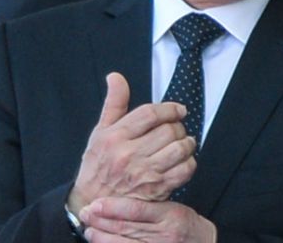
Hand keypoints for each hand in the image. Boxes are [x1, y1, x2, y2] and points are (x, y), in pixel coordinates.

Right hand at [68, 73, 197, 213]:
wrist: (93, 204)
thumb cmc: (97, 166)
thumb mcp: (100, 132)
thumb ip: (113, 103)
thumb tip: (116, 77)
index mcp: (114, 137)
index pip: (150, 114)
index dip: (169, 108)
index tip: (178, 110)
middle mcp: (128, 155)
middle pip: (168, 130)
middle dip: (178, 126)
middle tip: (177, 129)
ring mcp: (144, 174)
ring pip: (179, 148)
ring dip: (187, 143)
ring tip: (183, 142)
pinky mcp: (157, 190)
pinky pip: (184, 170)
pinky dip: (189, 162)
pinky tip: (182, 160)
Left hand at [80, 197, 216, 242]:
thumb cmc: (187, 226)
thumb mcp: (174, 209)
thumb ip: (151, 206)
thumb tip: (118, 202)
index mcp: (170, 215)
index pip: (136, 210)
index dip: (113, 207)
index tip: (95, 204)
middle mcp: (164, 235)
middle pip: (126, 228)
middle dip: (102, 221)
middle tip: (84, 214)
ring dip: (103, 238)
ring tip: (89, 230)